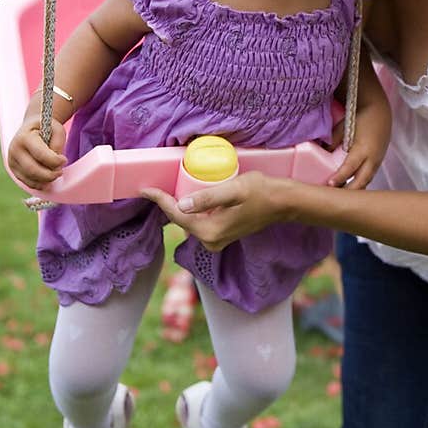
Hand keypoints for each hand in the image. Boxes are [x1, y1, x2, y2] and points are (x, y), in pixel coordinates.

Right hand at [7, 117, 67, 191]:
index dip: (55, 161)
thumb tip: (55, 164)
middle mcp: (14, 150)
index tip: (64, 160)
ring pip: (31, 179)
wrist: (31, 129)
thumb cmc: (47, 129)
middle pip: (33, 170)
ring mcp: (12, 161)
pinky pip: (28, 183)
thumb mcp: (56, 129)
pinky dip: (40, 183)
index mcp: (24, 137)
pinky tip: (48, 179)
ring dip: (46, 180)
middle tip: (60, 171)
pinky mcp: (14, 170)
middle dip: (50, 174)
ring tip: (55, 173)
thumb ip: (58, 144)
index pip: (40, 155)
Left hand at [142, 171, 284, 249]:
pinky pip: (198, 222)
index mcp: (210, 231)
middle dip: (165, 204)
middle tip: (152, 186)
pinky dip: (190, 210)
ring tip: (166, 189)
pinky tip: (186, 197)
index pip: (176, 214)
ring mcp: (216, 240)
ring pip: (188, 221)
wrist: (282, 203)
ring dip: (177, 206)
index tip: (144, 189)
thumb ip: (208, 198)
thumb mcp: (233, 190)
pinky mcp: (221, 234)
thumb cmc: (260, 192)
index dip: (159, 200)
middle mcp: (211, 240)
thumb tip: (182, 205)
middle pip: (180, 220)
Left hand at [325, 98, 390, 189]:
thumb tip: (320, 155)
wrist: (379, 112)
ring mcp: (377, 163)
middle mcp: (372, 159)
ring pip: (366, 182)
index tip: (330, 184)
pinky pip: (368, 178)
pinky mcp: (377, 164)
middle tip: (333, 199)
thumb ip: (333, 142)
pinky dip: (359, 185)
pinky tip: (348, 189)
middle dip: (348, 192)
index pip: (350, 167)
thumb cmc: (359, 118)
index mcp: (363, 149)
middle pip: (361, 182)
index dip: (340, 177)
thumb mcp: (343, 127)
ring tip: (339, 198)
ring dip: (354, 191)